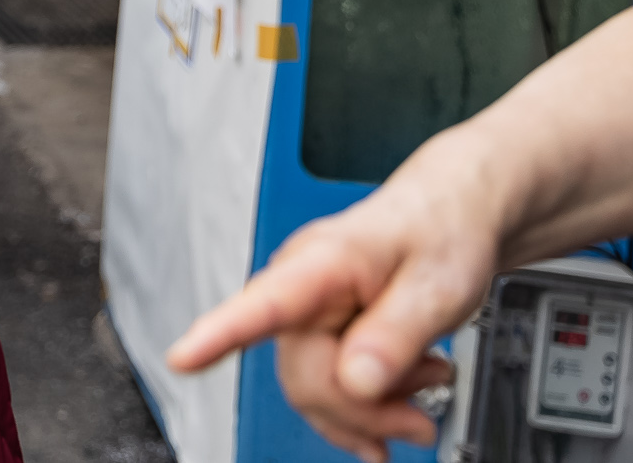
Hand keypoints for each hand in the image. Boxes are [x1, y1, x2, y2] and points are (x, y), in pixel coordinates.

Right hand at [166, 148, 496, 461]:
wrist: (449, 216)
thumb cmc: (440, 232)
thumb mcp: (437, 285)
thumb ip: (396, 333)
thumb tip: (356, 381)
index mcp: (321, 262)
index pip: (263, 302)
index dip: (219, 332)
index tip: (183, 357)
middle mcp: (298, 286)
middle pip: (304, 374)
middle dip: (362, 410)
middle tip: (420, 417)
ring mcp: (305, 313)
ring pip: (311, 390)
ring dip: (367, 414)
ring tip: (420, 401)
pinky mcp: (318, 334)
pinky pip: (322, 391)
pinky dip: (359, 415)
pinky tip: (391, 414)